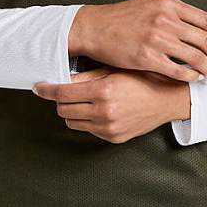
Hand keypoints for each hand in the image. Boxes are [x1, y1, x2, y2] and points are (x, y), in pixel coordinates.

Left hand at [32, 65, 191, 143]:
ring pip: (72, 121)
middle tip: (65, 89)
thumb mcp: (113, 69)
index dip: (46, 89)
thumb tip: (61, 78)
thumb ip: (86, 76)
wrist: (167, 98)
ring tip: (83, 98)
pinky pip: (88, 129)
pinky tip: (97, 108)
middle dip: (60, 99)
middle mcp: (105, 112)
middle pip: (63, 109)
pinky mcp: (113, 138)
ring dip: (72, 110)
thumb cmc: (142, 77)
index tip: (38, 87)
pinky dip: (86, 119)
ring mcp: (109, 128)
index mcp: (104, 91)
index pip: (62, 93)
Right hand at [69, 0, 206, 82]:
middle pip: (206, 40)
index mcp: (168, 4)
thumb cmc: (122, 18)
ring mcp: (156, 39)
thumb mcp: (151, 5)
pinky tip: (196, 79)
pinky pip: (179, 71)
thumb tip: (200, 26)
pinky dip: (192, 77)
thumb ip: (175, 13)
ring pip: (196, 57)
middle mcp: (165, 19)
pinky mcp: (147, 58)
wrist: (95, 27)